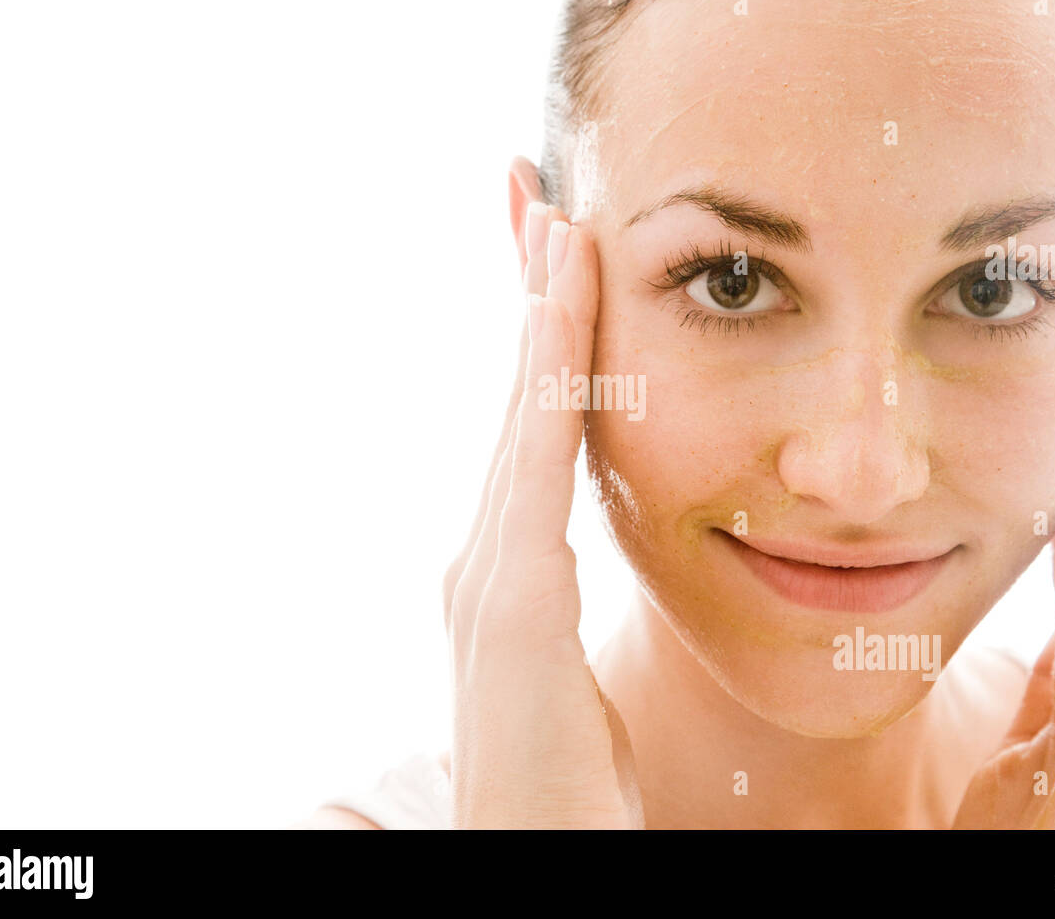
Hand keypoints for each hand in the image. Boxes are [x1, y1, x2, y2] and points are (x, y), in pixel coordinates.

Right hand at [442, 202, 641, 828]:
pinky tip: (560, 303)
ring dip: (541, 314)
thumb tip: (570, 568)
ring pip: (523, 413)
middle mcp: (483, 558)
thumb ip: (562, 610)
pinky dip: (546, 372)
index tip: (563, 261)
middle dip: (533, 300)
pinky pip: (537, 460)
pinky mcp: (508, 605)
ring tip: (557, 223)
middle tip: (544, 201)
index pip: (535, 431)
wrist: (538, 861)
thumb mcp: (571, 679)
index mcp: (509, 572)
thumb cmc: (570, 789)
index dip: (546, 343)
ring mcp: (486, 576)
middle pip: (519, 402)